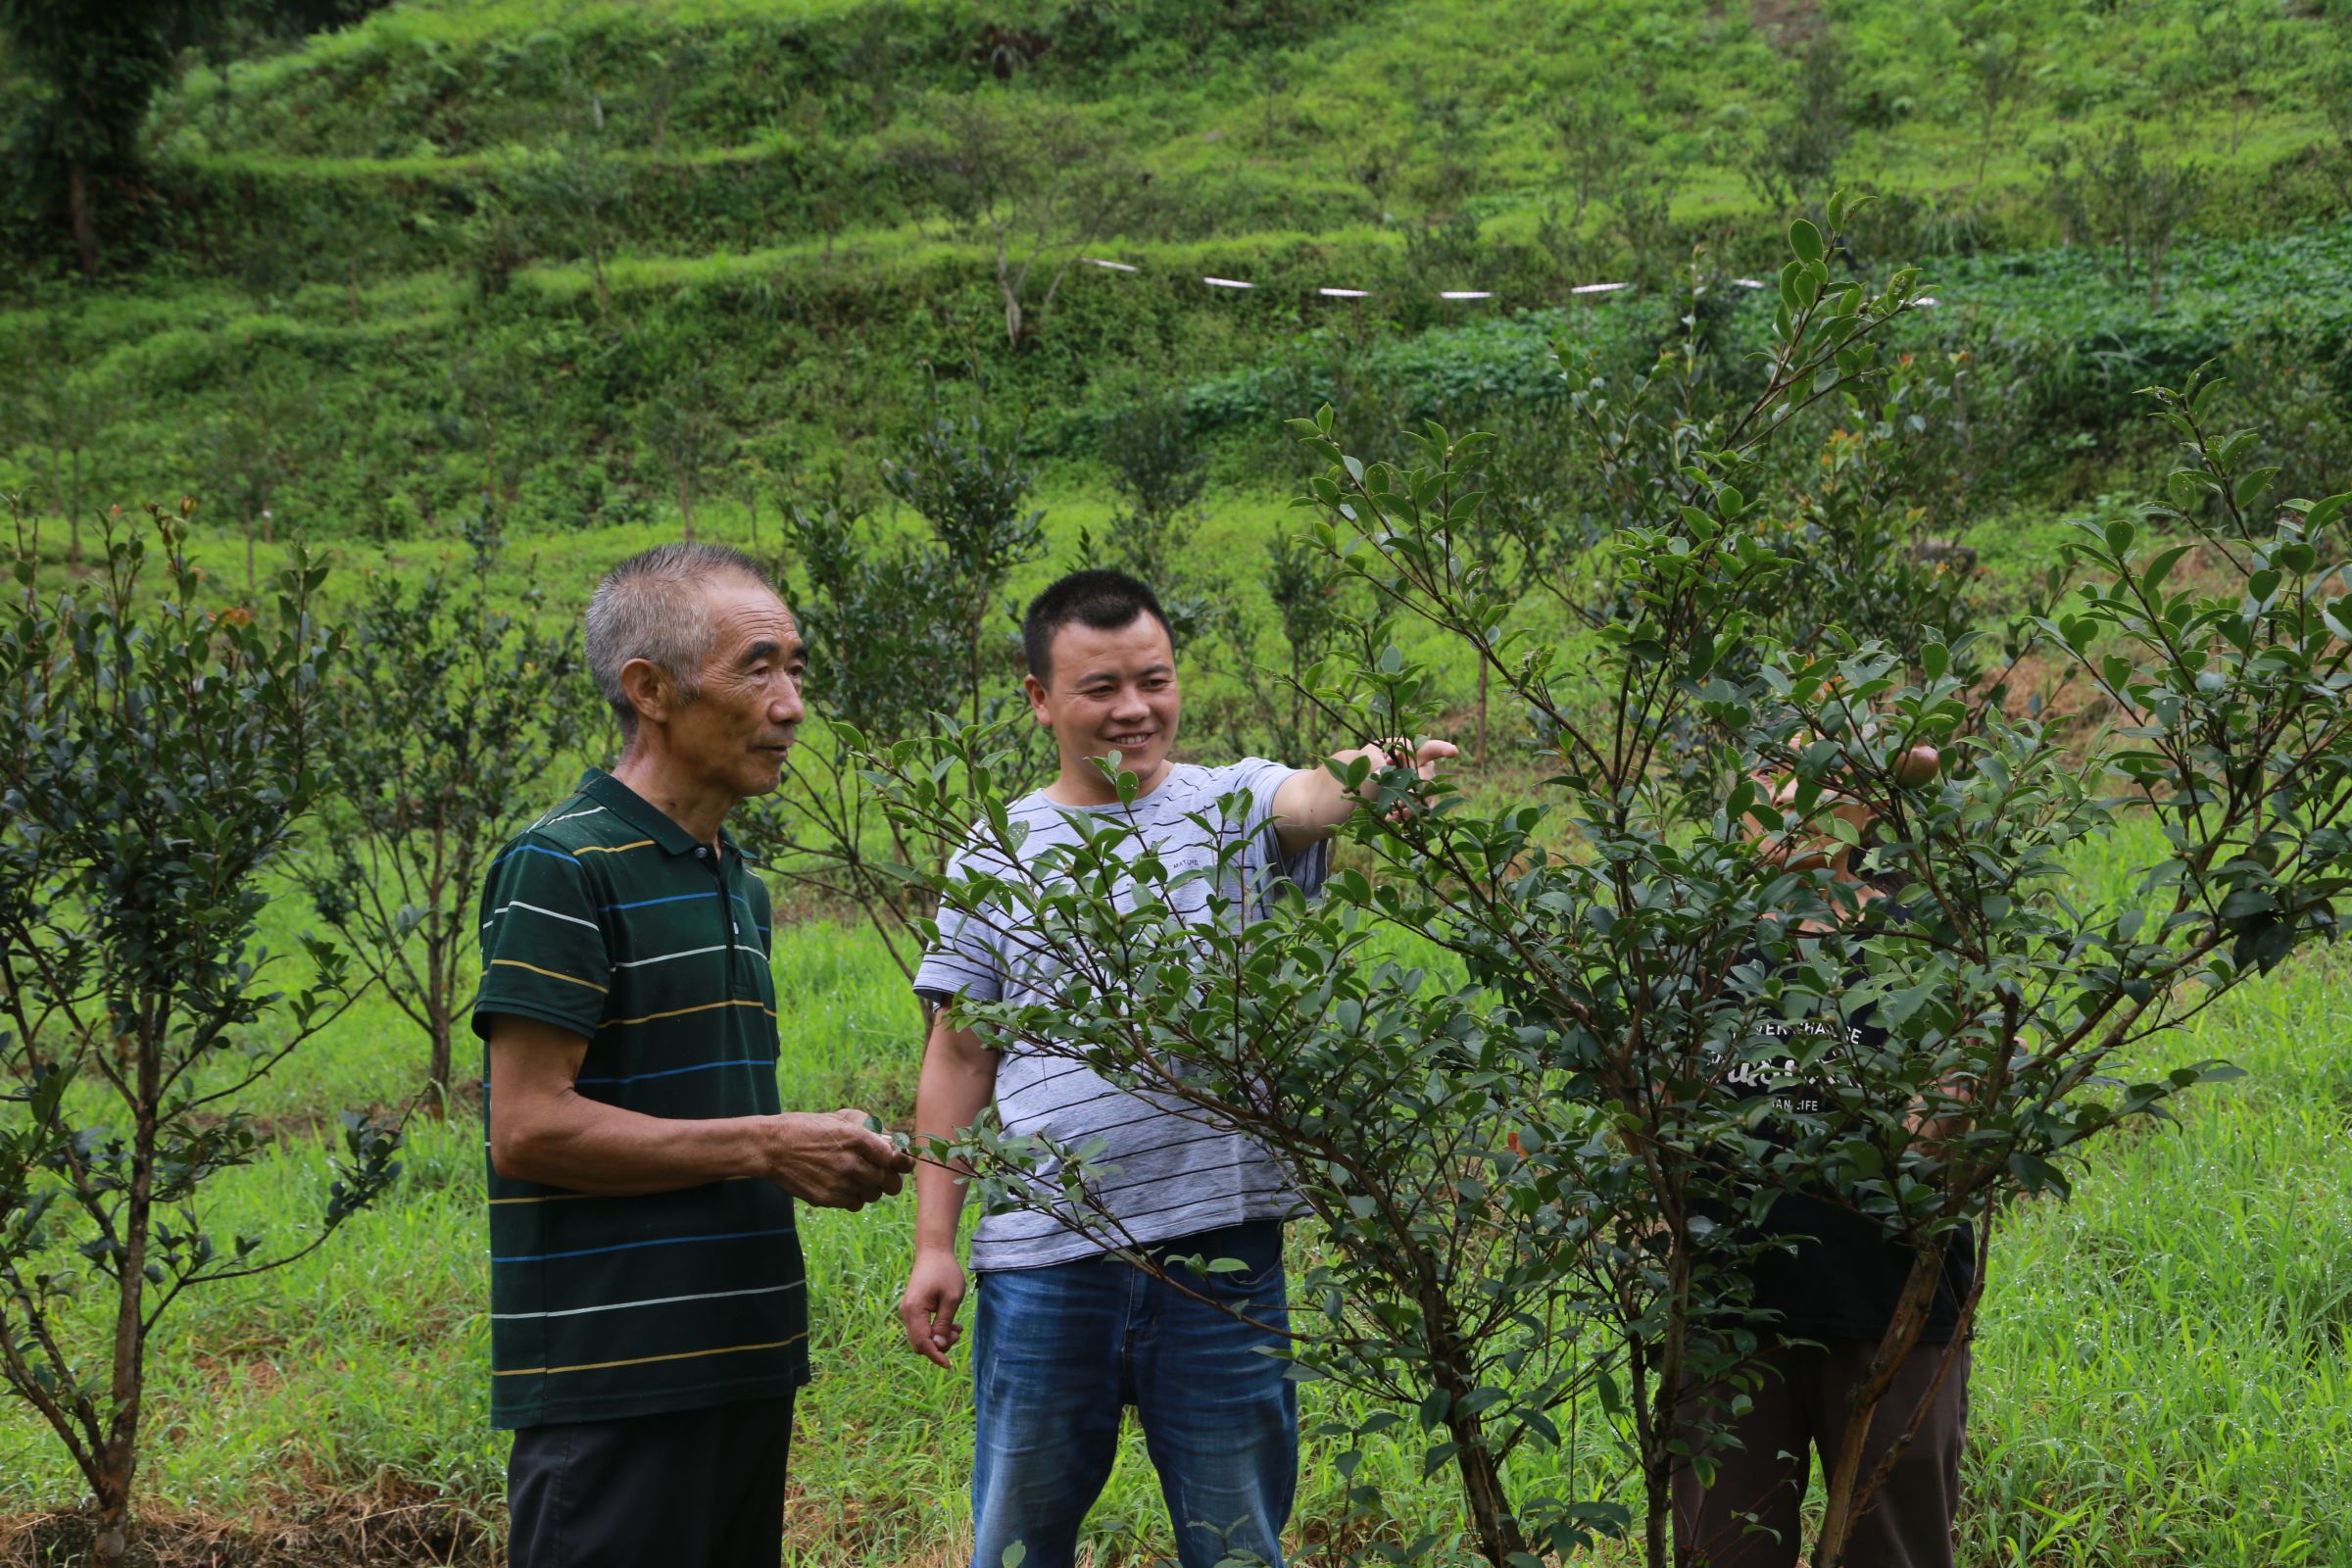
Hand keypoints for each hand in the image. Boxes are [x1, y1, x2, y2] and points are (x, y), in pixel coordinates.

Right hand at [759, 1108, 915, 1209]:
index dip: (900, 1161)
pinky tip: (843, 1186)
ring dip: (871, 1189)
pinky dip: (854, 1198)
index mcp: (857, 1138)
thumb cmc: (806, 1128)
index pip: (896, 1158)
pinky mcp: (827, 1198)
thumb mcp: (838, 1119)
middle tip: (881, 1174)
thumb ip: (868, 1130)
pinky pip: (855, 1204)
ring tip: (857, 1178)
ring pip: (873, 1195)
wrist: (771, 1147)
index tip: (897, 1161)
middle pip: (890, 1182)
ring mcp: (839, 1182)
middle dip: (889, 1179)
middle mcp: (851, 1162)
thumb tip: (892, 1143)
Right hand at [898, 1248, 967, 1368]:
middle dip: (939, 1345)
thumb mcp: (951, 1298)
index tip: (949, 1365)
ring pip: (921, 1337)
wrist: (934, 1251)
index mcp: (914, 1310)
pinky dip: (935, 1330)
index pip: (922, 1342)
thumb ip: (944, 1323)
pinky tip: (952, 1324)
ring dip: (939, 1338)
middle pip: (920, 1343)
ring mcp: (908, 1311)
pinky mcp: (913, 1309)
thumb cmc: (945, 1271)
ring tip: (957, 1327)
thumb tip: (938, 1345)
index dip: (935, 1355)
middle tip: (957, 1332)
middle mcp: (907, 1313)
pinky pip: (922, 1328)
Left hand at [1344, 737, 1457, 818]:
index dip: (1443, 749)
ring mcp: (1422, 783)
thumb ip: (1378, 763)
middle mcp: (1421, 765)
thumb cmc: (1365, 765)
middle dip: (1416, 791)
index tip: (1453, 752)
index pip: (1430, 747)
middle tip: (1400, 802)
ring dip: (1411, 807)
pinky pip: (1421, 810)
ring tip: (1393, 815)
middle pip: (1427, 778)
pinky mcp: (1418, 800)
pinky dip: (1408, 817)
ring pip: (1426, 797)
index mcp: (1410, 750)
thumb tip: (1387, 774)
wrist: (1361, 785)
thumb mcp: (1367, 760)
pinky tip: (1392, 820)